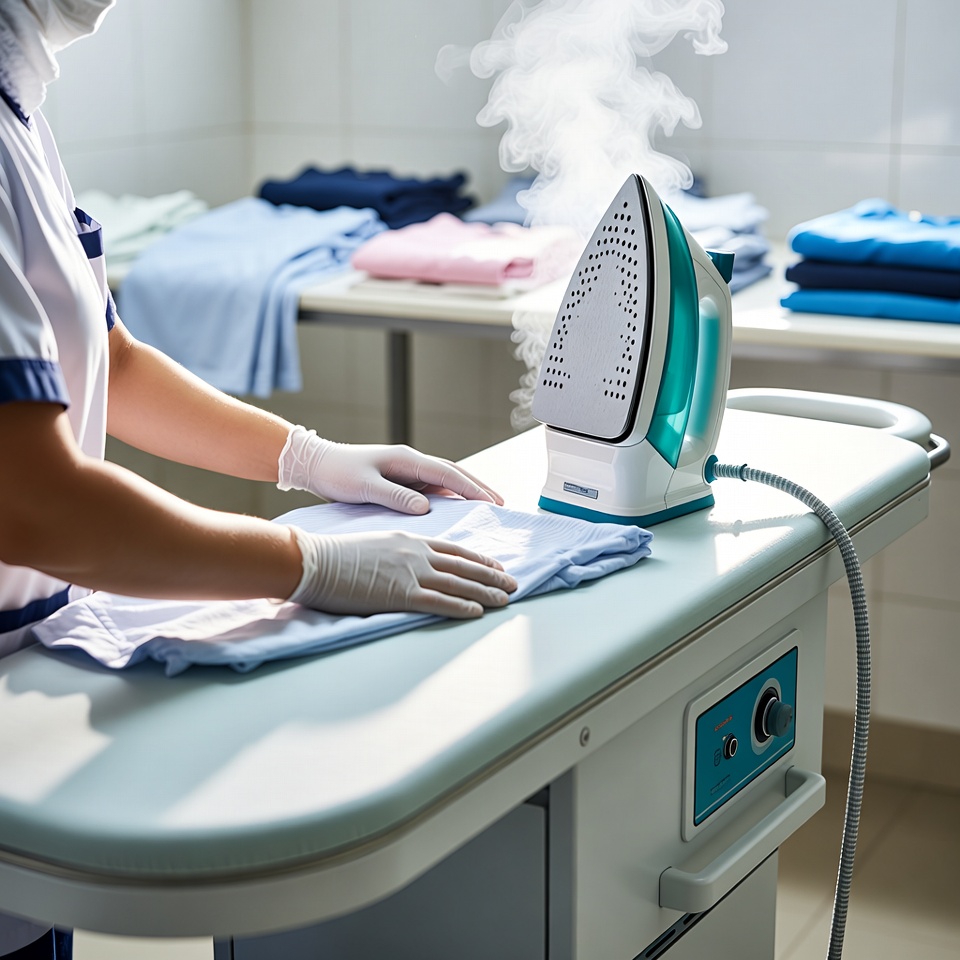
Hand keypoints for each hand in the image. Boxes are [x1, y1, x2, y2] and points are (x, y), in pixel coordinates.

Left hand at [277, 426, 503, 513]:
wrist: (316, 464)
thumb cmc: (337, 473)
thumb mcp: (365, 487)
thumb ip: (396, 497)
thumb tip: (426, 509)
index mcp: (406, 460)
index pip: (448, 474)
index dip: (472, 488)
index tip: (492, 502)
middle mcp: (411, 462)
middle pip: (453, 474)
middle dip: (478, 487)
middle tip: (501, 503)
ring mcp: (406, 470)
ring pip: (444, 481)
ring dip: (466, 491)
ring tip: (486, 506)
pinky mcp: (400, 480)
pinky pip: (431, 488)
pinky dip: (448, 496)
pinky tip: (456, 509)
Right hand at [287, 527, 517, 617]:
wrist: (314, 559)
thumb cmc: (336, 555)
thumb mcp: (375, 544)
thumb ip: (397, 553)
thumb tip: (406, 565)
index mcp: (409, 539)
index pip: (453, 549)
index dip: (478, 558)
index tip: (495, 564)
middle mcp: (416, 553)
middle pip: (463, 565)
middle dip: (492, 575)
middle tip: (513, 583)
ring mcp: (410, 573)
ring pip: (458, 583)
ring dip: (486, 592)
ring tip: (506, 599)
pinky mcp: (400, 594)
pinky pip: (438, 601)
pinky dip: (461, 607)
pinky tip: (477, 612)